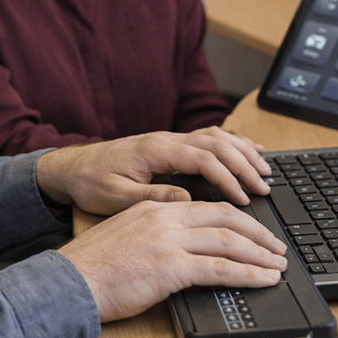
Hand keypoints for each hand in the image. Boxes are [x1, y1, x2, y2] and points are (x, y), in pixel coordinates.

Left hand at [36, 126, 270, 215]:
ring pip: (216, 137)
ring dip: (243, 152)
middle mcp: (166, 139)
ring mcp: (169, 139)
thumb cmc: (91, 183)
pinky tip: (249, 151)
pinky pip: (208, 137)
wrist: (71, 167)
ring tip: (266, 172)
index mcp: (155, 150)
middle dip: (244, 165)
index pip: (202, 159)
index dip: (227, 178)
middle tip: (265, 188)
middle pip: (217, 144)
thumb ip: (153, 198)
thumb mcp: (116, 197)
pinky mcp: (169, 144)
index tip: (244, 199)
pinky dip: (232, 143)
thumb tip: (188, 200)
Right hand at [59, 199, 287, 322]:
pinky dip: (248, 274)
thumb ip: (154, 231)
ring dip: (260, 254)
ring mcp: (169, 241)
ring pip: (229, 240)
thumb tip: (181, 243)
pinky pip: (220, 268)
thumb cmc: (93, 266)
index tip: (255, 230)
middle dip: (258, 232)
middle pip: (225, 217)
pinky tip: (264, 280)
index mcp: (154, 208)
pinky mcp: (170, 266)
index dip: (237, 217)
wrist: (70, 281)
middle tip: (277, 246)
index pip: (207, 206)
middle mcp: (165, 218)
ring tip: (278, 265)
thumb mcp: (126, 234)